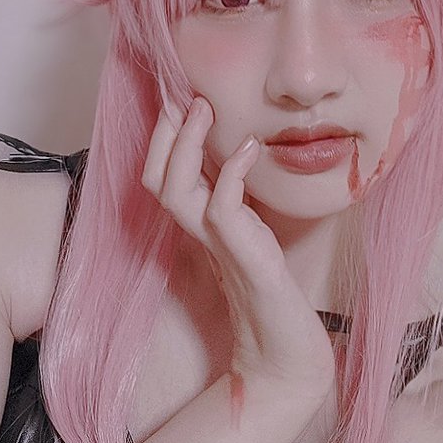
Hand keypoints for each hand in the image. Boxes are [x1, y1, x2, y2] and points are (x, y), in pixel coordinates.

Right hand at [141, 95, 335, 403]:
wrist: (287, 350)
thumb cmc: (273, 292)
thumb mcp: (253, 234)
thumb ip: (238, 203)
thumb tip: (238, 156)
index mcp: (199, 226)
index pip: (160, 177)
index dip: (161, 139)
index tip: (176, 96)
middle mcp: (200, 234)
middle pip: (155, 178)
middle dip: (163, 133)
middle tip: (180, 92)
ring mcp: (218, 245)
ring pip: (176, 190)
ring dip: (185, 145)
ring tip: (203, 107)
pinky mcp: (245, 256)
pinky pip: (223, 208)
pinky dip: (232, 172)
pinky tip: (247, 147)